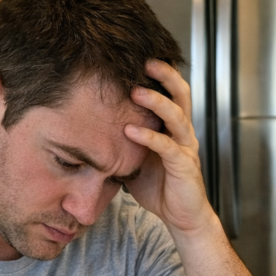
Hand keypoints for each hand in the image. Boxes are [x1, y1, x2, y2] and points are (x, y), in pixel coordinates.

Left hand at [124, 60, 216, 234]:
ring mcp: (186, 148)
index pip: (170, 92)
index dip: (159, 74)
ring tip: (136, 92)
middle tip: (146, 61)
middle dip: (165, 75)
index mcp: (173, 128)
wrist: (181, 218)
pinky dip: (149, 137)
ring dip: (156, 102)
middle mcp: (183, 133)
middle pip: (181, 94)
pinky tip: (130, 131)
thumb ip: (122, 143)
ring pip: (176, 116)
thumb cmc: (160, 188)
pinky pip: (168, 147)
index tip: (138, 58)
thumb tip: (89, 132)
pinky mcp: (185, 166)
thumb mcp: (135, 160)